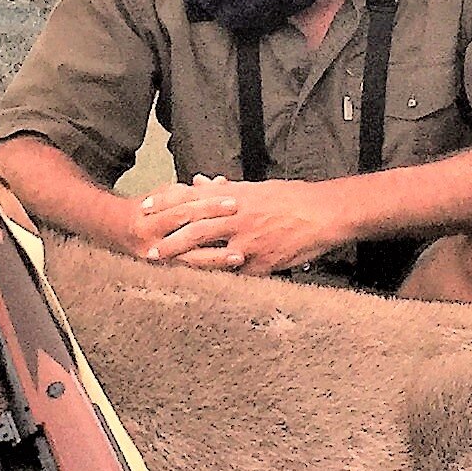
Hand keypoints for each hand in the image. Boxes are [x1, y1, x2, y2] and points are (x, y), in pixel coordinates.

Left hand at [132, 177, 353, 278]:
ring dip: (188, 264)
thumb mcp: (256, 187)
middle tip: (149, 251)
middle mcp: (238, 218)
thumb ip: (224, 188)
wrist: (325, 213)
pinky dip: (223, 280)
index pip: (193, 198)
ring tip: (169, 271)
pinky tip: (206, 288)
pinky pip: (237, 275)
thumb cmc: (292, 197)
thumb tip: (197, 182)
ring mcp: (249, 242)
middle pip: (195, 229)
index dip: (167, 203)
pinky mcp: (262, 263)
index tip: (146, 208)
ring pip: (211, 256)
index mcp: (236, 196)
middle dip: (170, 241)